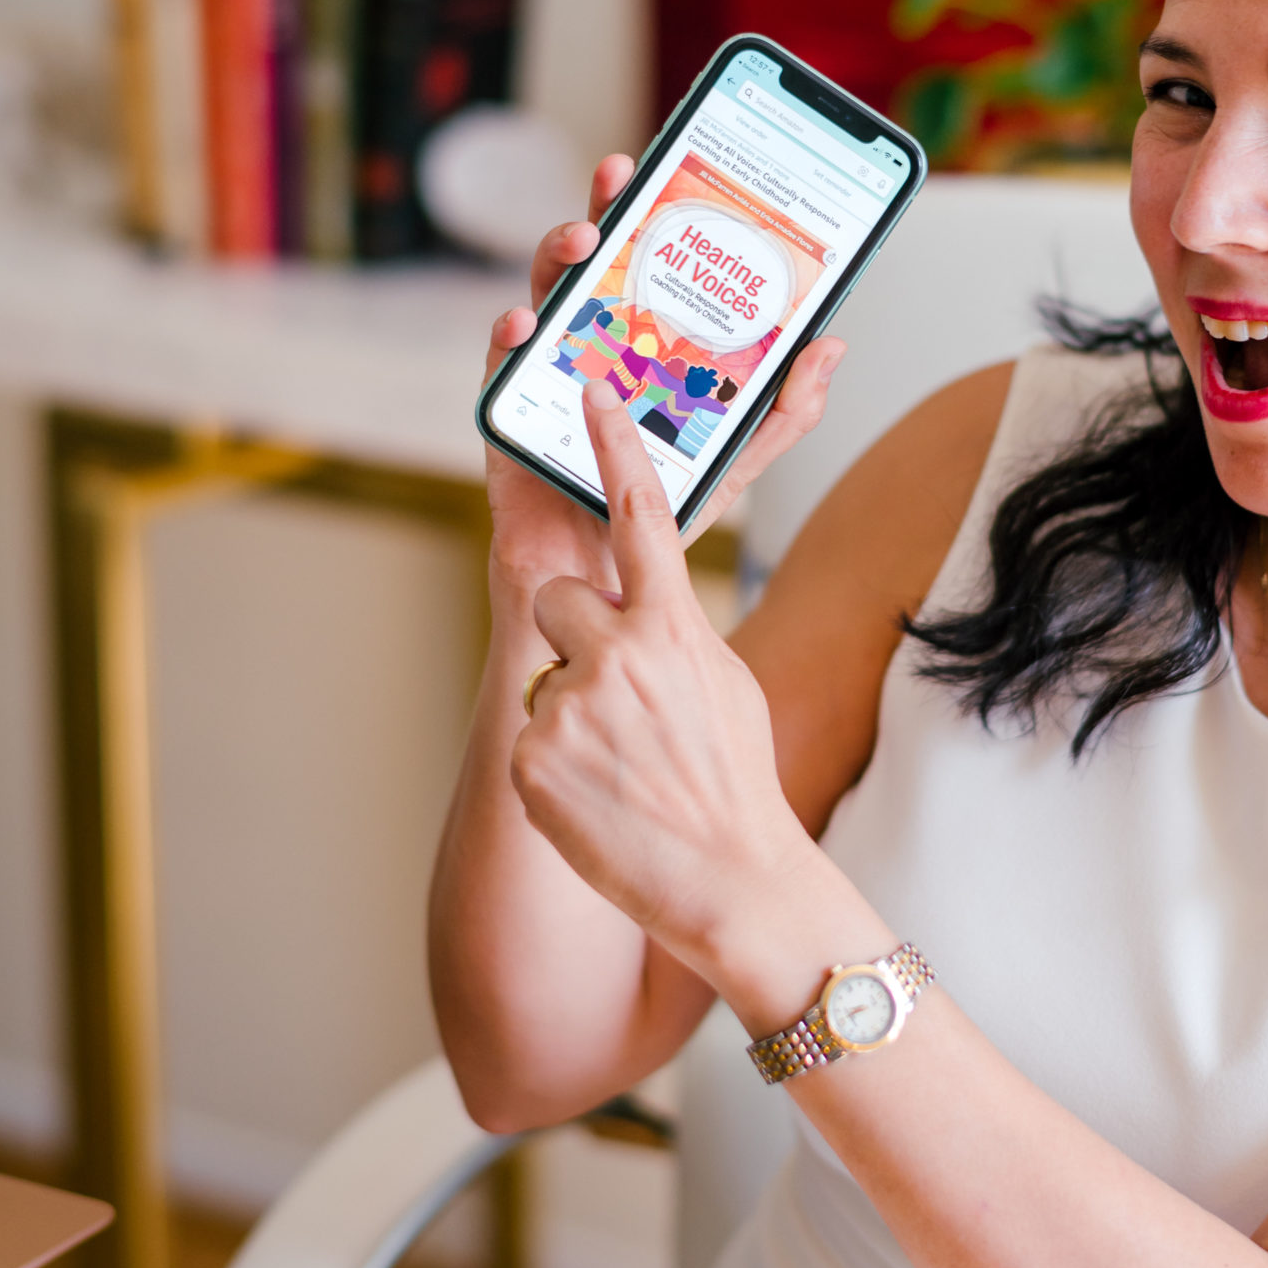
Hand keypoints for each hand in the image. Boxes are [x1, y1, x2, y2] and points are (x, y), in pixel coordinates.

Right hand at [480, 150, 846, 597]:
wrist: (607, 591)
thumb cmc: (656, 517)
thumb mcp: (735, 458)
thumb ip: (784, 410)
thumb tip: (830, 345)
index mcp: (638, 345)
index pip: (644, 265)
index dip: (651, 214)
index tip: (669, 168)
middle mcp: (589, 347)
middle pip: (591, 265)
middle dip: (602, 211)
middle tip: (620, 178)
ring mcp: (546, 378)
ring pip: (544, 299)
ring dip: (556, 261)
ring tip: (582, 240)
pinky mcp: (510, 419)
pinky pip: (501, 371)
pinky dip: (507, 341)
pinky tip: (522, 323)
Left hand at [511, 383, 823, 975]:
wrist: (729, 881)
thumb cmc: (735, 780)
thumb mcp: (725, 682)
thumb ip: (676, 631)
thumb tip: (645, 611)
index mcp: (674, 623)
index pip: (639, 512)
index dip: (613, 443)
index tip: (589, 386)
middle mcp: (619, 652)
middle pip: (559, 602)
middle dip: (579, 641)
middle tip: (621, 701)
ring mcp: (571, 704)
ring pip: (547, 673)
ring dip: (573, 710)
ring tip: (620, 763)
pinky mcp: (533, 757)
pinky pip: (533, 734)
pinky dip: (560, 766)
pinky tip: (601, 798)